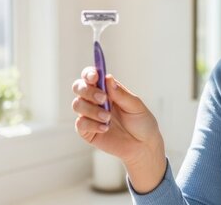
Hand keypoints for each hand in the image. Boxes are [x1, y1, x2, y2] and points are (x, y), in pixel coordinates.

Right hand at [71, 67, 165, 192]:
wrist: (143, 146)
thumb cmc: (142, 123)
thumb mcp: (136, 106)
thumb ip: (121, 94)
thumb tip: (108, 79)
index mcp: (107, 90)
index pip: (91, 76)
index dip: (89, 73)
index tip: (95, 76)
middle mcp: (95, 100)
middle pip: (79, 87)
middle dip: (88, 91)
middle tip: (103, 99)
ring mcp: (90, 115)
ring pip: (77, 105)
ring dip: (92, 110)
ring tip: (108, 118)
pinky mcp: (87, 131)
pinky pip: (80, 124)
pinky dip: (92, 125)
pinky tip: (105, 128)